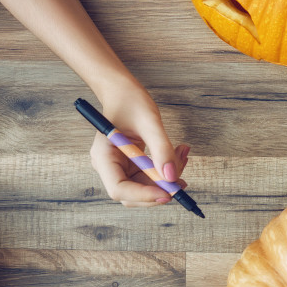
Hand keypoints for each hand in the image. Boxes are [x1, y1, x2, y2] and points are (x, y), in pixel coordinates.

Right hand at [89, 80, 190, 206]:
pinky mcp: (130, 165)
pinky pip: (149, 176)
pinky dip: (165, 169)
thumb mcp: (149, 121)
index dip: (143, 195)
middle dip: (160, 187)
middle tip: (182, 178)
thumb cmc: (130, 100)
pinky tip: (178, 154)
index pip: (119, 189)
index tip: (168, 193)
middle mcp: (108, 166)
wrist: (122, 90)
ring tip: (183, 155)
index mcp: (103, 156)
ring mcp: (119, 166)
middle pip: (133, 193)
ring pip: (145, 186)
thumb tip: (172, 177)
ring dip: (167, 177)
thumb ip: (161, 149)